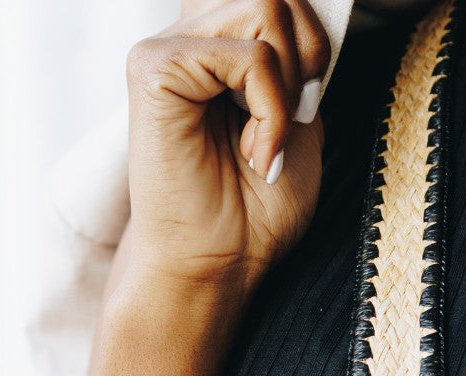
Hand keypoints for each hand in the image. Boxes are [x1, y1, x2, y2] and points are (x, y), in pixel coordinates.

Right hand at [124, 0, 330, 292]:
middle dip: (305, 56)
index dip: (310, 39)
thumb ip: (300, 58)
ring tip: (263, 141)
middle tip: (285, 124)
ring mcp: (169, 46)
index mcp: (221, 40)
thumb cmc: (257, 207)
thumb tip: (306, 10)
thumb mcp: (301, 118)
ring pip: (265, 7)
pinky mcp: (155, 67)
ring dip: (286, 90)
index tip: (303, 103)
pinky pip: (250, 55)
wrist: (221, 261)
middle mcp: (191, 33)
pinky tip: (252, 152)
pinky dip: (270, 112)